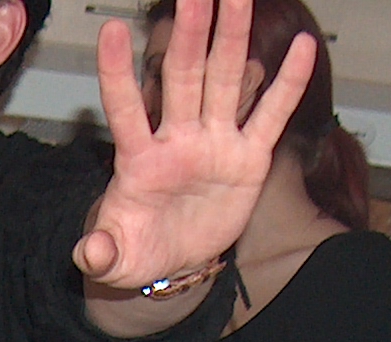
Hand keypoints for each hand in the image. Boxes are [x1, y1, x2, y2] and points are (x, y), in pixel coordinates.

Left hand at [73, 0, 314, 288]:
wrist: (174, 261)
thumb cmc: (138, 250)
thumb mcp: (114, 259)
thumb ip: (100, 252)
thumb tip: (89, 255)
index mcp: (139, 161)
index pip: (125, 110)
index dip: (118, 73)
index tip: (111, 30)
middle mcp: (178, 141)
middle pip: (183, 78)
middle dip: (189, 35)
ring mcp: (214, 144)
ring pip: (224, 81)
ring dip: (231, 39)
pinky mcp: (248, 158)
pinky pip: (270, 116)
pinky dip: (287, 84)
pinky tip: (301, 47)